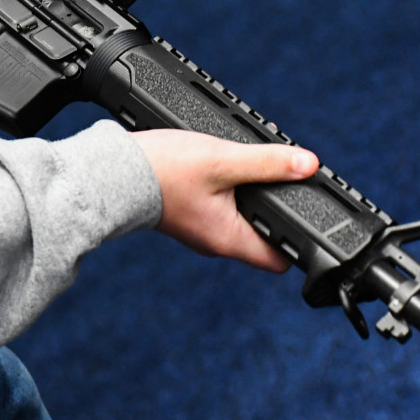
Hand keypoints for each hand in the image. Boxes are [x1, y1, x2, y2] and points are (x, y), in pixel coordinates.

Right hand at [130, 130, 319, 272]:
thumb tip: (308, 165)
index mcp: (229, 239)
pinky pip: (219, 211)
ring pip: (239, 222)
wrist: (111, 172)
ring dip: (250, 199)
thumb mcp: (223, 160)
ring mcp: (200, 231)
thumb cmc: (161, 171)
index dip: (298, 239)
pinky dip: (228, 194)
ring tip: (250, 172)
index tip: (306, 212)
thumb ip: (268, 163)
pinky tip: (223, 172)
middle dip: (275, 211)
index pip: (280, 259)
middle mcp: (215, 243)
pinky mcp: (186, 216)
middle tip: (281, 181)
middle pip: (261, 238)